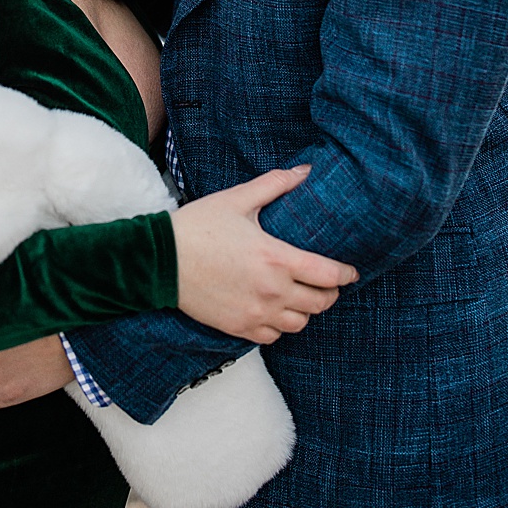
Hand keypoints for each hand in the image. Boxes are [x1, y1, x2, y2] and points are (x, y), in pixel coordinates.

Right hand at [171, 165, 358, 342]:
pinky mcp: (239, 327)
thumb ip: (274, 185)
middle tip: (324, 283)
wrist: (158, 259)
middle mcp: (273, 291)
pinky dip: (279, 326)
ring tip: (298, 297)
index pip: (329, 275)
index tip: (349, 272)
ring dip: (304, 311)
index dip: (346, 274)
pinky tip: (272, 311)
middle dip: (329, 292)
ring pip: (300, 323)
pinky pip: (274, 337)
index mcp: (277, 258)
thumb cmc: (197, 226)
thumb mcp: (236, 200)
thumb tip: (305, 170)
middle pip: (321, 302)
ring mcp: (256, 313)